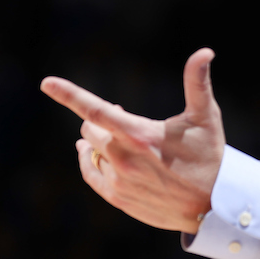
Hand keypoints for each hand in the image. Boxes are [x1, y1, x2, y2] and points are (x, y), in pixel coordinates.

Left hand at [40, 48, 225, 233]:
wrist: (213, 206)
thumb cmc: (209, 156)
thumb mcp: (206, 117)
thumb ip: (197, 83)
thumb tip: (205, 51)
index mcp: (140, 135)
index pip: (96, 110)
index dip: (69, 94)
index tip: (46, 83)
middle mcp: (123, 158)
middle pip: (90, 128)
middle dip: (102, 119)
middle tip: (124, 118)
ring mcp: (118, 180)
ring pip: (90, 150)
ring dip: (98, 141)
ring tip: (117, 139)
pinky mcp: (117, 198)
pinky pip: (89, 173)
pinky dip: (89, 160)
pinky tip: (94, 155)